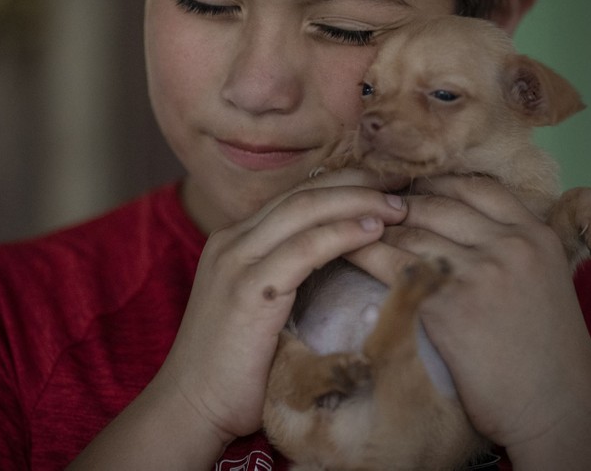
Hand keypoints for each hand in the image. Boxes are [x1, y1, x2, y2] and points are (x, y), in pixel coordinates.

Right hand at [149, 169, 407, 443]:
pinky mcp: (248, 290)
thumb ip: (288, 277)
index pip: (295, 196)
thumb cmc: (234, 367)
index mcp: (235, 240)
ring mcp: (236, 261)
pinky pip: (303, 249)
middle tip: (401, 186)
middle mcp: (231, 240)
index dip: (343, 185)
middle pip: (303, 193)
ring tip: (398, 207)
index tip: (385, 187)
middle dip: (357, 183)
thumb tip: (343, 266)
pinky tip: (373, 232)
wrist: (189, 407)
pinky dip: (341, 234)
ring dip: (357, 202)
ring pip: (304, 210)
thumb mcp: (260, 307)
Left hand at [347, 175, 590, 468]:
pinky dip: (364, 256)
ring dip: (375, 229)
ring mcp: (480, 272)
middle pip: (436, 204)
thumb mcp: (543, 281)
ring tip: (348, 230)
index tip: (408, 189)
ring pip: (410, 232)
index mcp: (536, 234)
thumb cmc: (547, 353)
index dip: (435, 183)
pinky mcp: (448, 305)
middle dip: (397, 206)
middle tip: (367, 210)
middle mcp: (510, 244)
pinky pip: (392, 266)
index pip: (475, 186)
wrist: (557, 408)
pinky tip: (345, 253)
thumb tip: (456, 225)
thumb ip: (508, 248)